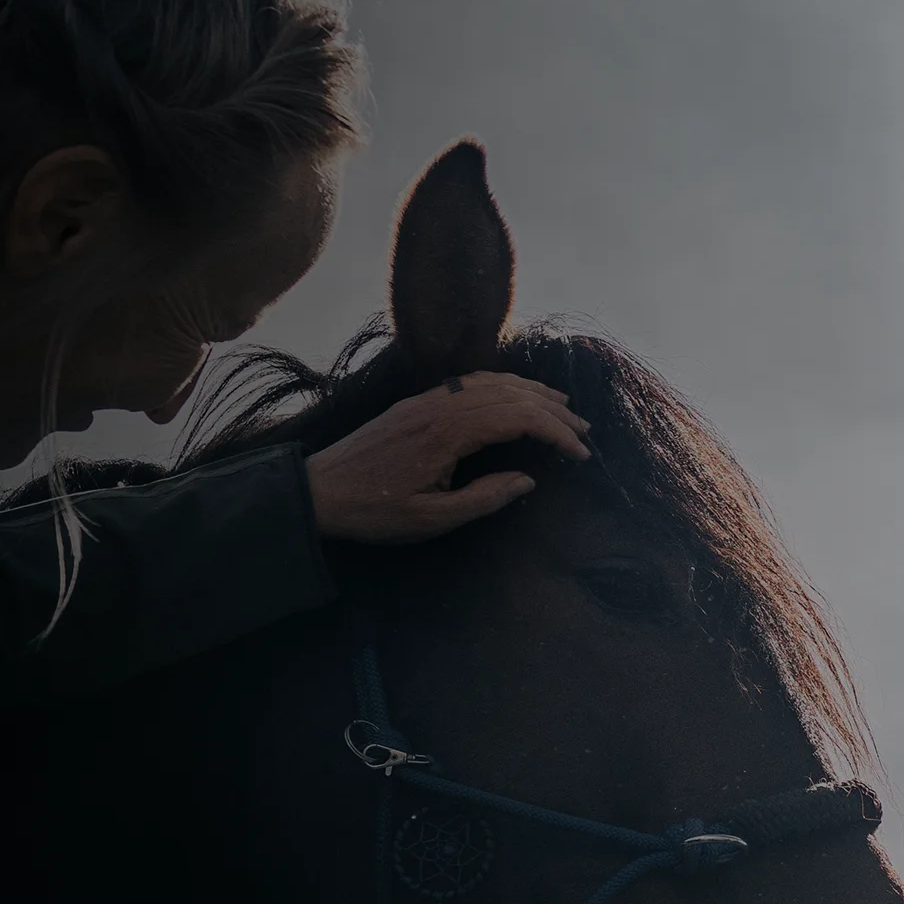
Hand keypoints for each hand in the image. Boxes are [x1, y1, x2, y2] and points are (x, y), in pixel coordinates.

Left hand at [301, 371, 587, 542]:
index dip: (555, 433)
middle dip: (553, 412)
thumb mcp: (432, 520)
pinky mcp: (417, 402)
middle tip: (584, 432)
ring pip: (492, 383)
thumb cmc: (375, 511)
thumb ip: (484, 499)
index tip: (580, 454)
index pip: (517, 419)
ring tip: (563, 407)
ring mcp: (428, 399)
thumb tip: (527, 479)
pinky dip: (503, 385)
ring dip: (532, 393)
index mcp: (447, 433)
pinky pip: (470, 382)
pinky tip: (517, 396)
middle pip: (511, 395)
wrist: (319, 490)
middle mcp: (441, 406)